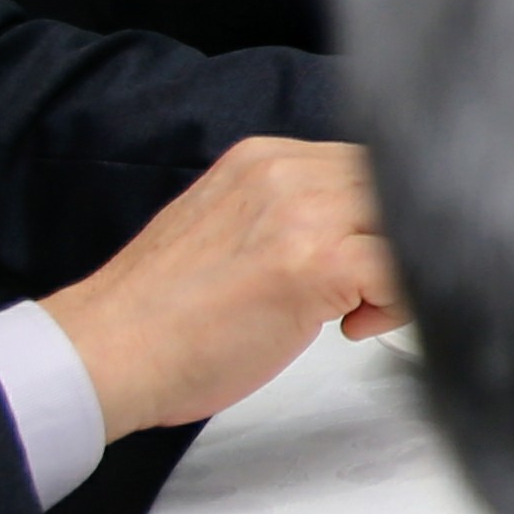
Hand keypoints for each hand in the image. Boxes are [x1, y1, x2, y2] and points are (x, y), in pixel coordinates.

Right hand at [37, 139, 402, 443]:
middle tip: (370, 292)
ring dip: (402, 271)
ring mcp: (304, 215)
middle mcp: (287, 173)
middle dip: (402, 242)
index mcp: (266, 159)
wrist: (104, 354)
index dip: (385, 218)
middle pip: (399, 190)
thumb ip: (295, 213)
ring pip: (409, 226)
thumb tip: (358, 230)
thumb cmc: (163, 314)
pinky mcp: (317, 263)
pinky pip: (404, 270)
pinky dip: (399, 302)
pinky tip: (353, 325)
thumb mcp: (234, 231)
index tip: (366, 262)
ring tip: (356, 309)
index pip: (372, 167)